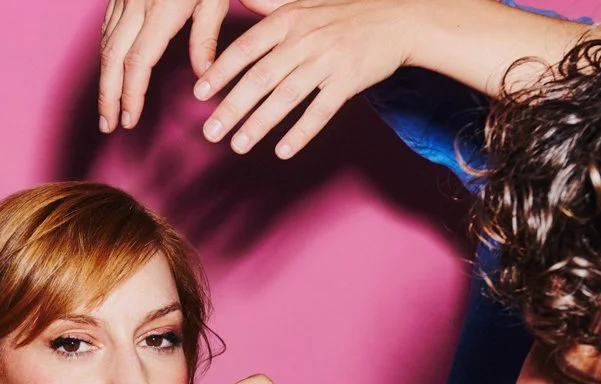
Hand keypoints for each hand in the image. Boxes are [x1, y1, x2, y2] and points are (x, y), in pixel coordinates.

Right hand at [98, 0, 233, 132]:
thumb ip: (206, 36)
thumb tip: (202, 76)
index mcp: (161, 9)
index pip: (138, 62)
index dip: (131, 95)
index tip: (130, 120)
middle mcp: (136, 5)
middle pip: (112, 59)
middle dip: (107, 96)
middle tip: (108, 125)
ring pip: (106, 45)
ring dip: (104, 79)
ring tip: (107, 107)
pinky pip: (106, 28)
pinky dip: (106, 54)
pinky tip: (109, 73)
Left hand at [195, 0, 419, 157]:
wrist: (400, 18)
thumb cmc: (347, 12)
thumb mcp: (305, 1)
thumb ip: (270, 6)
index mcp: (290, 19)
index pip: (246, 48)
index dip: (221, 71)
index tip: (200, 93)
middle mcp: (305, 39)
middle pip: (260, 78)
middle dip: (232, 107)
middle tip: (210, 132)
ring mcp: (328, 60)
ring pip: (286, 97)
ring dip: (259, 124)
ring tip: (238, 145)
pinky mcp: (349, 80)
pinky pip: (320, 111)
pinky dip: (301, 132)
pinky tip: (282, 151)